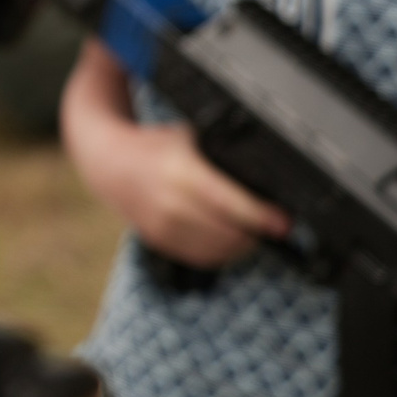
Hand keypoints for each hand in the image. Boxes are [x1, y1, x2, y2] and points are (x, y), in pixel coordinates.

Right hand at [63, 42, 289, 269]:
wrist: (111, 163)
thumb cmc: (158, 147)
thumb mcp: (191, 138)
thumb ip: (223, 158)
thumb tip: (269, 177)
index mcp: (182, 172)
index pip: (232, 204)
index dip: (264, 217)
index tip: (285, 223)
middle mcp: (170, 202)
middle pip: (229, 232)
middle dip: (258, 233)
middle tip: (277, 226)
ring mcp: (162, 226)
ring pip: (217, 250)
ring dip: (242, 246)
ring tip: (255, 233)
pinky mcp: (158, 241)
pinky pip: (200, 257)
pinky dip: (221, 253)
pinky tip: (231, 240)